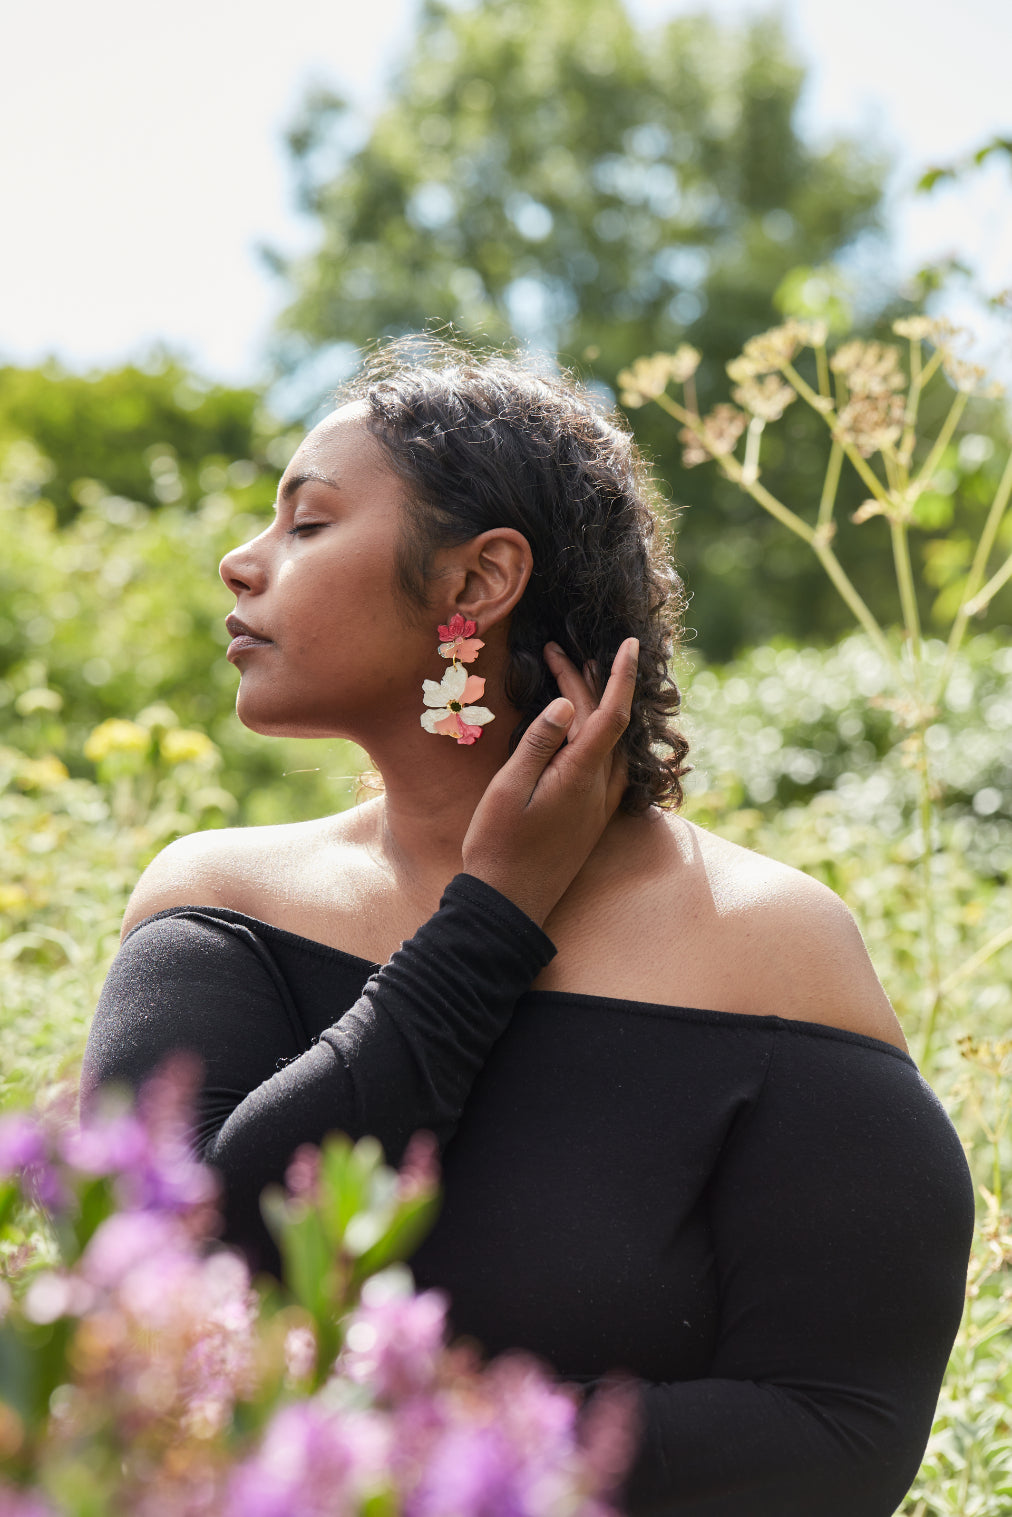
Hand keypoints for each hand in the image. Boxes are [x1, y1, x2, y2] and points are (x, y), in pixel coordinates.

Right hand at [461, 638, 638, 925]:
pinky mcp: (592, 818)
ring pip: (610, 743)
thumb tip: (565, 705)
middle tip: (555, 653)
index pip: (612, 714)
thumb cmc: (499, 846)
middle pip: (605, 722)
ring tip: (577, 679)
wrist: (509, 905)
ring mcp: (599, 805)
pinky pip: (608, 765)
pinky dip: (600, 736)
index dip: (622, 676)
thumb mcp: (509, 790)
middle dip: (585, 682)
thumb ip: (538, 745)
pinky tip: (584, 731)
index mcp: (579, 776)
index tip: (630, 644)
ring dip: (597, 707)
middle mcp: (599, 789)